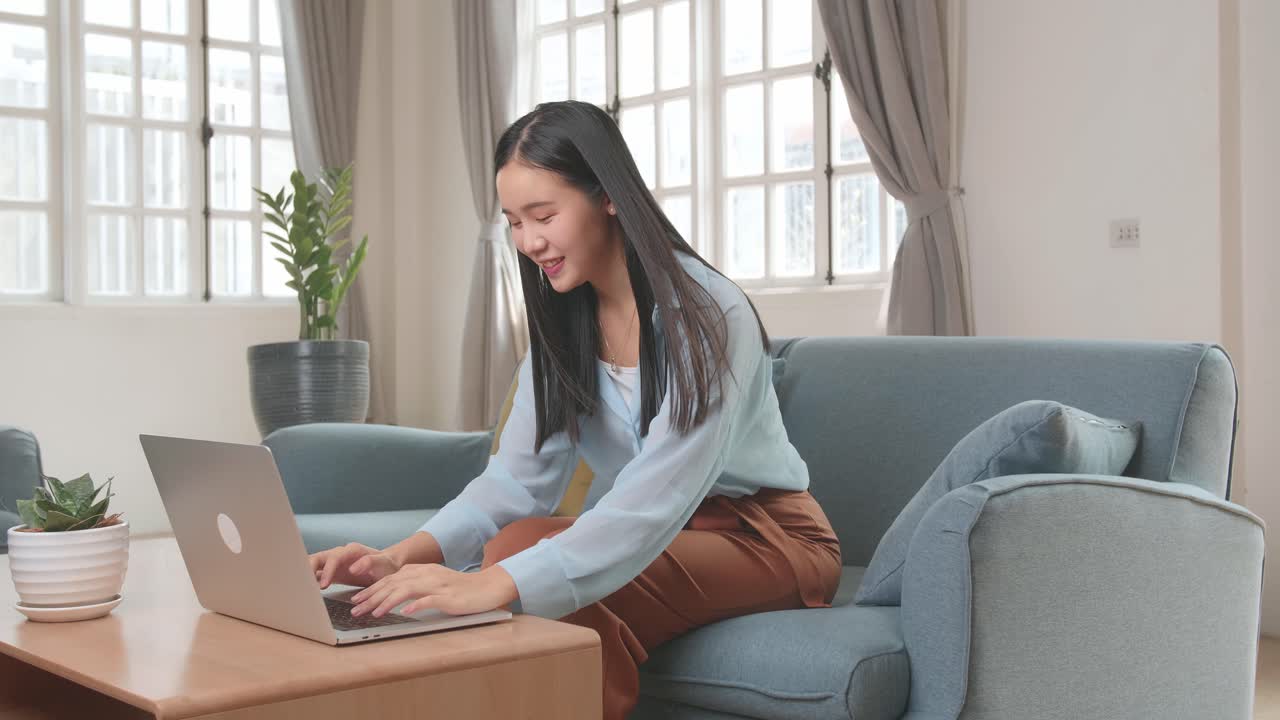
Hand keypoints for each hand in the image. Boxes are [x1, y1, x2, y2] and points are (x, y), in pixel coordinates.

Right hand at [308, 543, 401, 588]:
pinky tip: (305, 592)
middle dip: (308, 570)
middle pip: (319, 558)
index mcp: (352, 551)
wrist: (388, 567)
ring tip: (301, 590)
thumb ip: (370, 562)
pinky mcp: (331, 572)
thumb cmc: (386, 565)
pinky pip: (316, 575)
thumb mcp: (382, 564)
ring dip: (306, 575)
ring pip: (314, 564)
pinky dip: (309, 581)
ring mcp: (334, 563)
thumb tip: (354, 567)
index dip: (327, 570)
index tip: (323, 585)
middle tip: (304, 586)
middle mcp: (340, 554)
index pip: (334, 557)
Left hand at [349, 564, 518, 617]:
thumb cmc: (460, 589)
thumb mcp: (434, 583)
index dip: (372, 589)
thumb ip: (415, 586)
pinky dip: (415, 605)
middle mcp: (427, 574)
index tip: (356, 600)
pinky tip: (404, 613)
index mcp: (422, 570)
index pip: (391, 579)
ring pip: (406, 590)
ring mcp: (437, 584)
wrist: (487, 587)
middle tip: (355, 609)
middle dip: (372, 596)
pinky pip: (428, 600)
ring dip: (387, 602)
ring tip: (372, 613)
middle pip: (393, 583)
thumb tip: (393, 595)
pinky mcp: (448, 596)